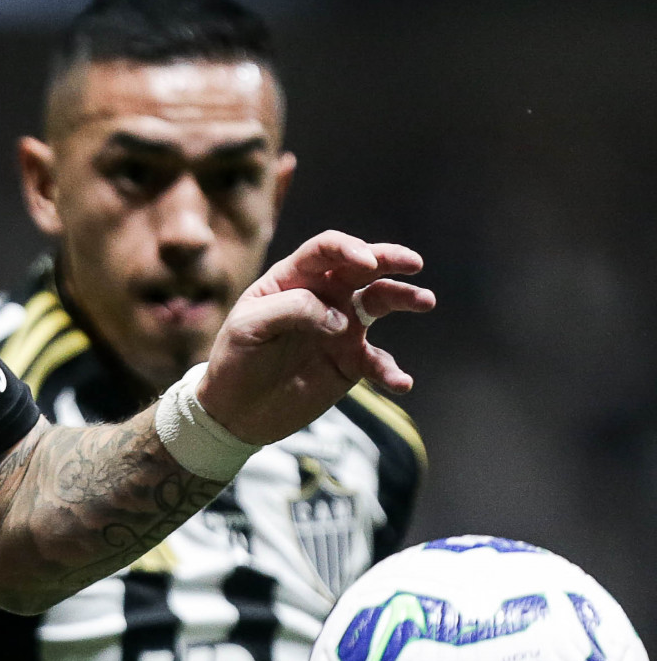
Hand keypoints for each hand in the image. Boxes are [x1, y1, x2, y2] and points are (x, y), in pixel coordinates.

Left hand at [198, 231, 433, 446]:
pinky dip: (391, 371)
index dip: (348, 249)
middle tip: (413, 264)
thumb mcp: (249, 327)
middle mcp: (323, 296)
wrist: (235, 411)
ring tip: (425, 301)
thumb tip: (340, 318)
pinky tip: (401, 382)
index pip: (326, 250)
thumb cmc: (235, 360)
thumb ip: (292, 309)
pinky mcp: (349, 362)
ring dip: (404, 299)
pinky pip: (377, 361)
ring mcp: (340, 328)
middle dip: (389, 260)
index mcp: (293, 278)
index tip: (365, 263)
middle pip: (362, 267)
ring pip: (380, 303)